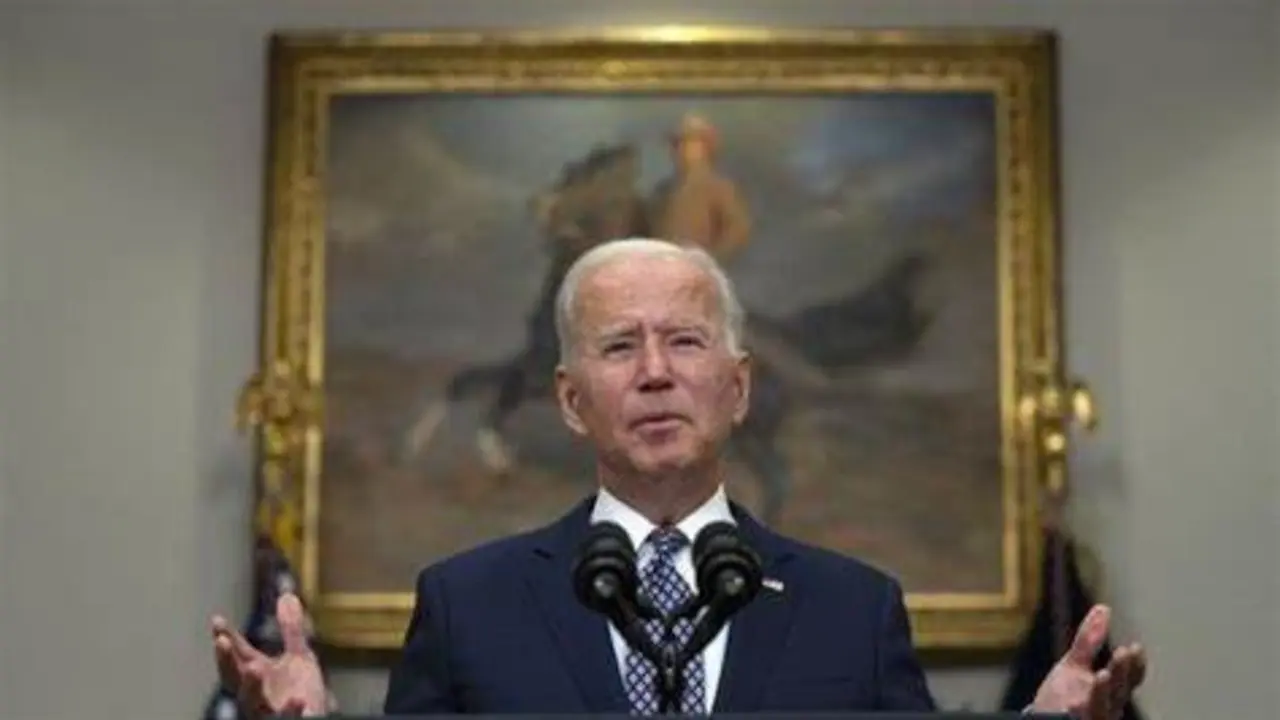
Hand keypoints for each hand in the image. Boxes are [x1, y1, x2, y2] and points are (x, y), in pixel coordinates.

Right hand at [211, 593, 328, 717]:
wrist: (313, 718)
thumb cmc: (301, 692)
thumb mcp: (298, 657)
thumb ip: (291, 629)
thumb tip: (287, 595)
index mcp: (257, 673)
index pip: (237, 653)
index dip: (226, 637)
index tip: (216, 620)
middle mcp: (256, 693)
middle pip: (234, 678)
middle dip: (226, 661)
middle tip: (221, 642)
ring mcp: (269, 711)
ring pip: (252, 702)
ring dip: (251, 687)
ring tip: (253, 669)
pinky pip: (286, 719)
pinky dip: (290, 711)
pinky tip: (298, 700)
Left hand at [1030, 605, 1147, 719]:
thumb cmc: (1063, 695)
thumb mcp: (1075, 665)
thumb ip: (1089, 641)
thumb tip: (1103, 608)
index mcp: (1111, 692)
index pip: (1129, 679)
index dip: (1134, 664)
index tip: (1134, 647)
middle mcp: (1108, 708)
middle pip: (1118, 691)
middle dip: (1122, 672)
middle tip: (1123, 653)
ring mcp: (1093, 718)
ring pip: (1102, 708)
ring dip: (1103, 693)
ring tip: (1102, 675)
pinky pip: (1076, 719)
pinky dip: (1077, 712)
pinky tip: (1072, 704)